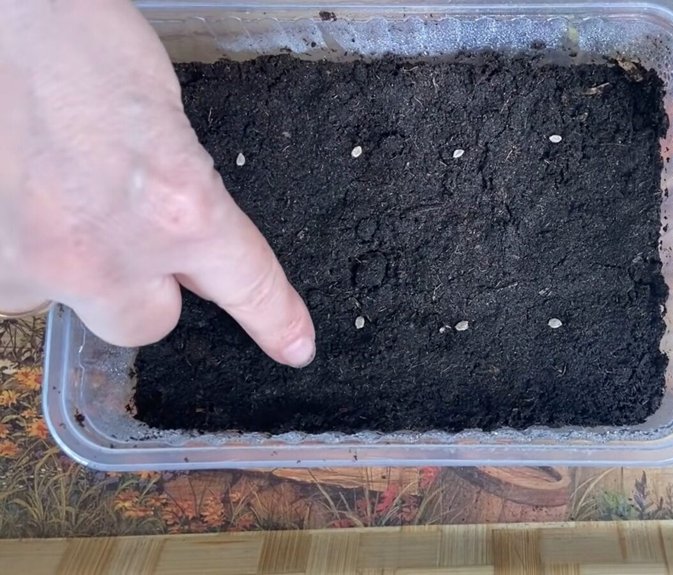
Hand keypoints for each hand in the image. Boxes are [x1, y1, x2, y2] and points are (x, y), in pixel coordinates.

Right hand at [0, 0, 315, 366]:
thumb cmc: (81, 47)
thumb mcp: (167, 121)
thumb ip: (183, 195)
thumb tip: (183, 249)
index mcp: (179, 208)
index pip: (245, 284)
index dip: (274, 320)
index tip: (295, 347)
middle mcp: (108, 253)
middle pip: (145, 323)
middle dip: (145, 288)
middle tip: (126, 229)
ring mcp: (36, 262)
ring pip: (74, 304)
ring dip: (77, 268)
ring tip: (58, 196)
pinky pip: (17, 283)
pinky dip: (24, 251)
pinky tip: (22, 199)